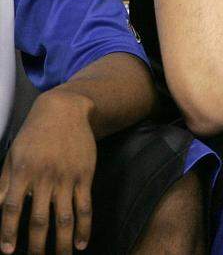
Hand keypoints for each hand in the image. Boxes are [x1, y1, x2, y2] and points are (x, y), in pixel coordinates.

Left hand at [0, 90, 96, 254]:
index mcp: (22, 173)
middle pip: (38, 219)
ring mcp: (66, 177)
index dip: (8, 232)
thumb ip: (4, 184)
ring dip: (61, 242)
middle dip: (36, 245)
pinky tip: (81, 243)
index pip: (11, 209)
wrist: (64, 111)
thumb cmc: (33, 136)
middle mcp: (44, 177)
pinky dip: (84, 227)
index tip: (8, 251)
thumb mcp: (13, 156)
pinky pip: (85, 206)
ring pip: (64, 217)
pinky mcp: (84, 176)